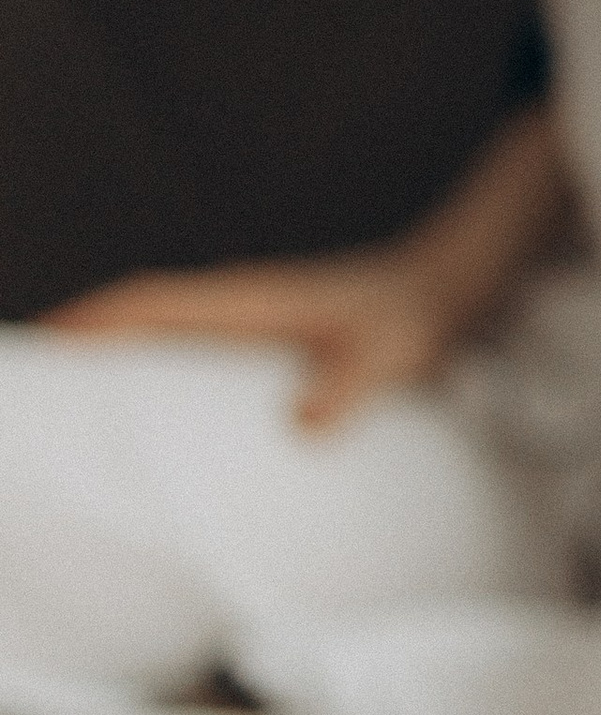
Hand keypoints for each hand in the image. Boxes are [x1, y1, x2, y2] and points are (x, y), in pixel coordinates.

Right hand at [44, 249, 460, 430]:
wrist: (444, 288)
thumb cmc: (413, 316)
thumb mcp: (389, 353)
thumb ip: (349, 387)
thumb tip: (301, 425)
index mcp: (246, 300)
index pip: (149, 303)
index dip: (90, 323)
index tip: (37, 342)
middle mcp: (231, 304)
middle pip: (133, 318)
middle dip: (75, 343)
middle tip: (29, 394)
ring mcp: (241, 320)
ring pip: (154, 334)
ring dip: (107, 359)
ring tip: (59, 413)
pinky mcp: (256, 341)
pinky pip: (184, 352)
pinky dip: (148, 372)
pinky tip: (138, 419)